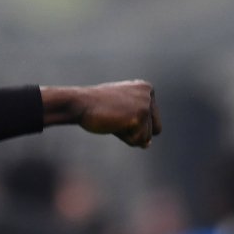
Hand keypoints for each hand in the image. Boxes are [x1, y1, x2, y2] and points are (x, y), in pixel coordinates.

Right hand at [41, 80, 160, 147]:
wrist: (80, 103)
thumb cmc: (96, 107)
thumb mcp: (120, 112)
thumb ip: (136, 125)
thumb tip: (147, 144)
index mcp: (146, 88)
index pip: (153, 121)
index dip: (134, 124)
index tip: (117, 111)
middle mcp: (148, 95)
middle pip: (154, 130)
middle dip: (134, 131)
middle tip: (115, 117)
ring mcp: (145, 105)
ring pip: (146, 137)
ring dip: (127, 134)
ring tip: (113, 119)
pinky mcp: (139, 116)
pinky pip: (138, 141)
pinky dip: (124, 138)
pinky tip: (113, 123)